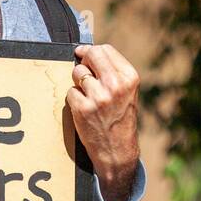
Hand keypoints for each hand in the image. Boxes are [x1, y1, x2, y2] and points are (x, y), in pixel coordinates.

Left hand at [66, 43, 139, 200]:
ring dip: (78, 83)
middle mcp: (115, 85)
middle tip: (82, 70)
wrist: (117, 151)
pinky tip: (84, 109)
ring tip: (89, 96)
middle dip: (83, 60)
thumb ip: (112, 72)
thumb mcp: (127, 93)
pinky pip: (70, 92)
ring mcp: (98, 97)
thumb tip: (87, 52)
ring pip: (77, 73)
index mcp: (130, 78)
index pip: (106, 50)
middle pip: (91, 55)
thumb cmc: (120, 119)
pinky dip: (74, 99)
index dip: (91, 51)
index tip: (84, 54)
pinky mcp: (83, 108)